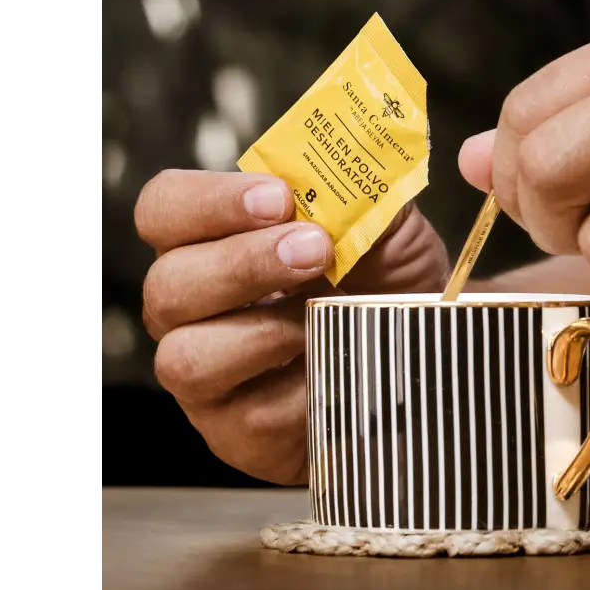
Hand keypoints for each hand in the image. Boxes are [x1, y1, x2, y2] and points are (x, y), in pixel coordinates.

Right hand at [134, 170, 448, 483]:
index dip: (210, 201)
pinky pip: (249, 415)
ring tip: (328, 314)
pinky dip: (304, 388)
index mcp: (215, 242)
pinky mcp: (237, 433)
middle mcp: (193, 308)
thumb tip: (358, 156)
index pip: (165, 208)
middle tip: (315, 250)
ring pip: (186, 357)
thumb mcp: (388, 228)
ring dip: (265, 330)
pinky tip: (341, 367)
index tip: (279, 197)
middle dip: (242, 263)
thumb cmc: (387, 284)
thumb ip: (366, 192)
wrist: (423, 359)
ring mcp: (207, 376)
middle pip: (167, 282)